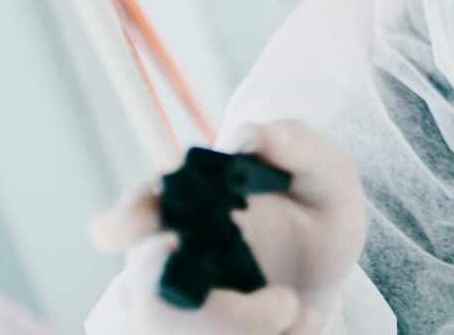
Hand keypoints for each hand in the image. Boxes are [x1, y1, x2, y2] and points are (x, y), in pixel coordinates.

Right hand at [90, 122, 366, 333]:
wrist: (326, 269)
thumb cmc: (315, 210)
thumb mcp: (326, 173)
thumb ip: (294, 144)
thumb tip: (248, 138)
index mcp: (183, 208)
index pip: (129, 218)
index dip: (126, 227)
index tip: (169, 243)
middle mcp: (167, 263)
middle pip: (152, 303)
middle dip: (215, 317)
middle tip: (282, 304)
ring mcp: (177, 312)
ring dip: (249, 329)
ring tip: (297, 306)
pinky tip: (302, 322)